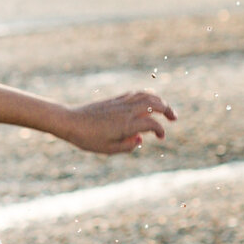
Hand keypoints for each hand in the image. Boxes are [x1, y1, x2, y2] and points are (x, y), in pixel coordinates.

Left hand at [59, 91, 175, 154]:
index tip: (161, 137)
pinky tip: (148, 101)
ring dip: (159, 100)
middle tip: (174, 118)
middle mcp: (126, 111)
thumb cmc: (87, 139)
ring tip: (164, 108)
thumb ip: (127, 146)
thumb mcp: (108, 149)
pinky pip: (135, 93)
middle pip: (154, 103)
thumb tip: (140, 139)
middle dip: (167, 109)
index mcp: (126, 125)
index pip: (152, 124)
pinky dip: (146, 95)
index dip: (160, 130)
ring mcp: (121, 103)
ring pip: (146, 95)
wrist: (70, 121)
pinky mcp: (115, 99)